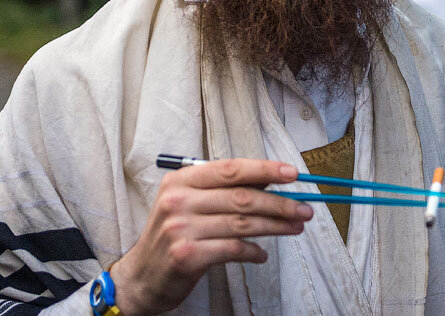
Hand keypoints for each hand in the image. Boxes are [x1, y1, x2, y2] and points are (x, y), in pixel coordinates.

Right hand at [109, 158, 311, 314]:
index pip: (230, 169)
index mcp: (181, 181)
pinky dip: (253, 251)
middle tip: (304, 209)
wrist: (141, 276)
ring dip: (275, 226)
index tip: (292, 173)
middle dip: (279, 203)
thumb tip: (268, 182)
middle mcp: (178, 200)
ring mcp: (181, 228)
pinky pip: (232, 249)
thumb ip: (222, 191)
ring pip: (242, 223)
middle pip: (241, 197)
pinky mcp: (187, 255)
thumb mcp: (188, 204)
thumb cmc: (172, 235)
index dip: (264, 169)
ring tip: (295, 227)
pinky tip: (262, 253)